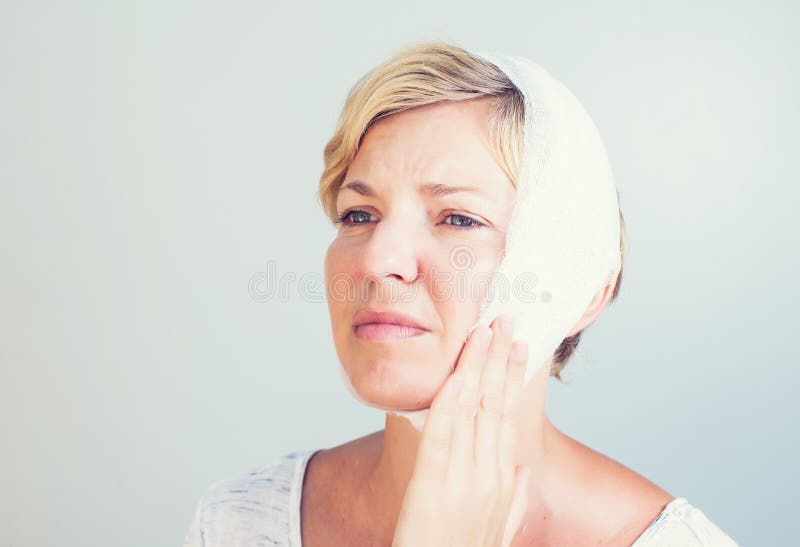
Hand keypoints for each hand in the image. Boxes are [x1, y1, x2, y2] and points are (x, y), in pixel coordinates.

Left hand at [392, 315, 530, 546]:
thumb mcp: (501, 529)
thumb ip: (514, 498)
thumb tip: (521, 470)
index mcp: (504, 480)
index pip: (509, 415)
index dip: (513, 376)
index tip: (519, 345)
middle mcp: (490, 474)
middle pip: (496, 403)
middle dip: (501, 358)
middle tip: (505, 319)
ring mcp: (464, 480)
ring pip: (473, 410)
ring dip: (478, 366)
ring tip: (483, 330)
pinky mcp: (434, 487)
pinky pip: (442, 436)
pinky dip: (450, 402)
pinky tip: (457, 375)